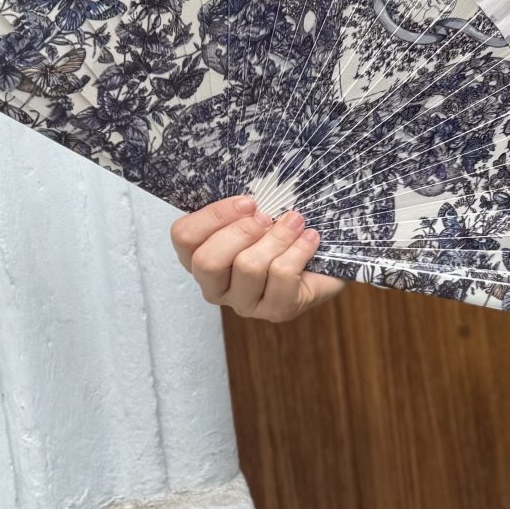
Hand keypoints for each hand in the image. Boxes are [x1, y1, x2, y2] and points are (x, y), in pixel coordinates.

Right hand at [169, 193, 344, 322]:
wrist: (326, 258)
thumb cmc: (280, 232)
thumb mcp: (253, 214)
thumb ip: (238, 208)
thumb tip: (246, 197)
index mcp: (198, 257)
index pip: (183, 237)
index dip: (213, 216)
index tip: (248, 202)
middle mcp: (215, 286)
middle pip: (208, 261)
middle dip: (241, 231)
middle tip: (267, 216)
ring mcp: (244, 303)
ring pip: (248, 267)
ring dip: (277, 237)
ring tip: (296, 222)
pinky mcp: (275, 311)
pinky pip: (281, 276)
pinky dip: (299, 250)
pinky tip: (309, 239)